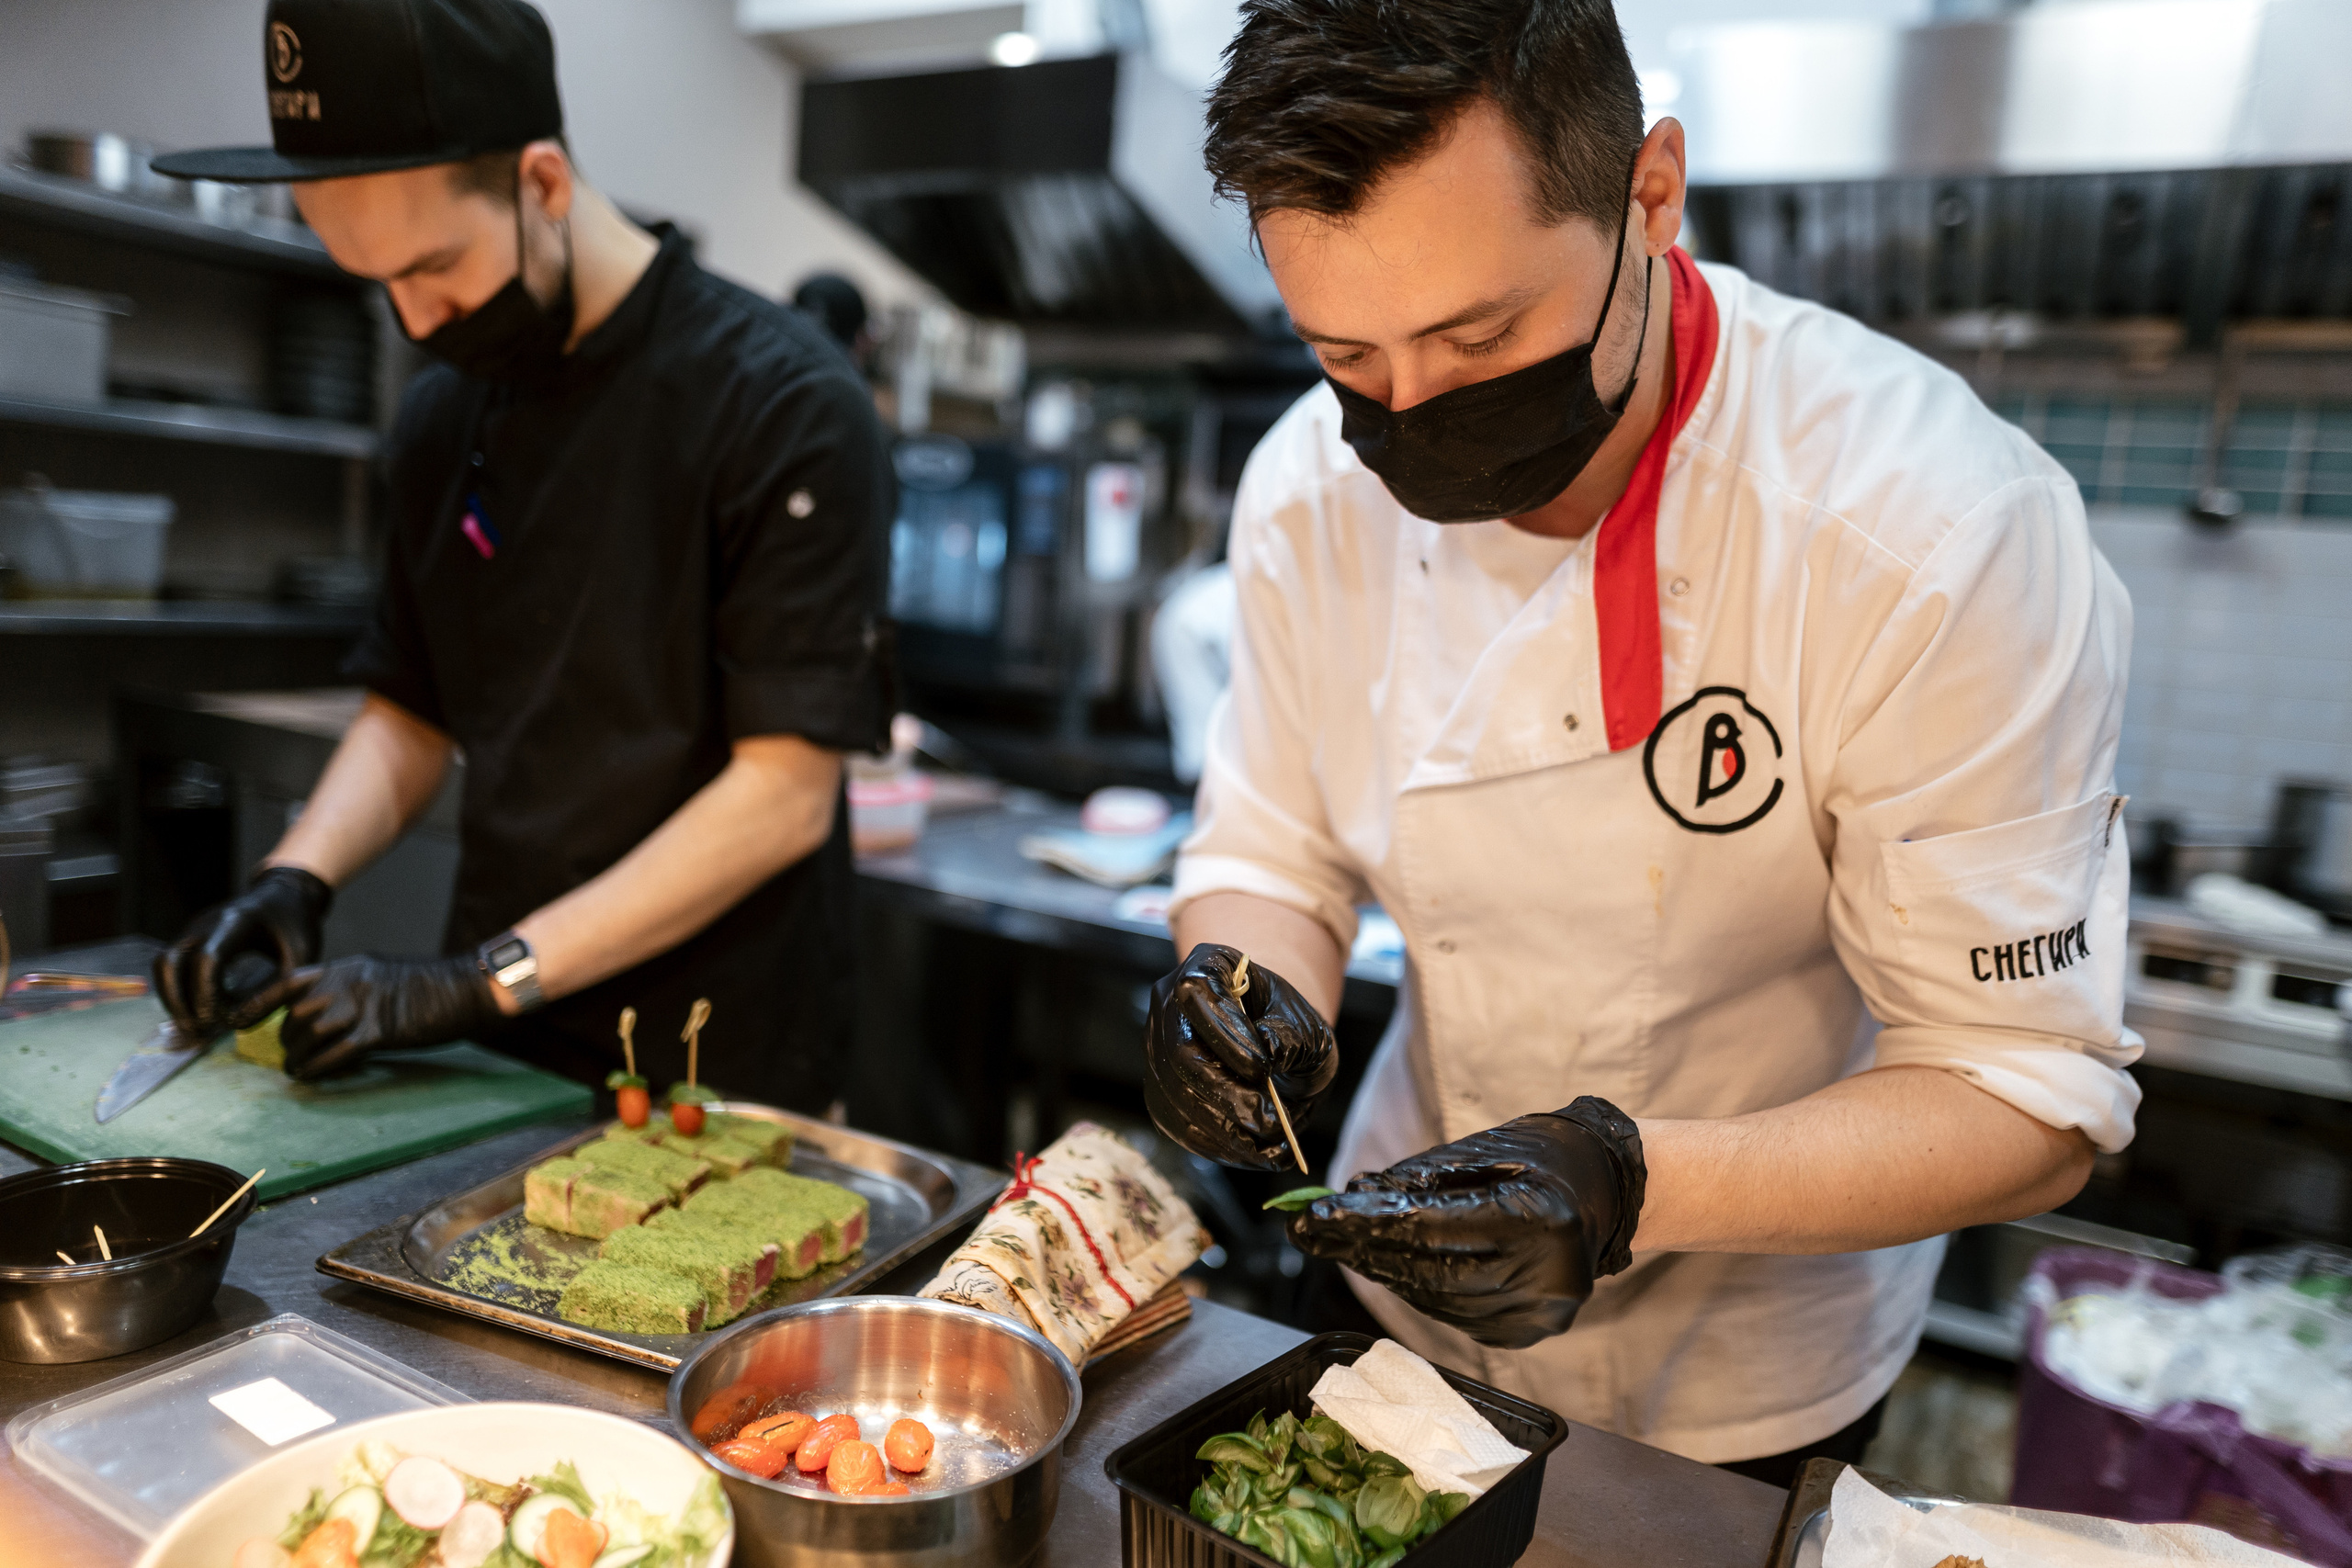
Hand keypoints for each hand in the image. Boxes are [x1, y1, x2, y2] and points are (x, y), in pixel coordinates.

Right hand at [153, 866, 333, 1034]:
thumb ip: (278, 990)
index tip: (215, 1020)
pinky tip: (195, 1013)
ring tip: (193, 1028)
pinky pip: (169, 966)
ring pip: (163, 965)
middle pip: (171, 962)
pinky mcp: (189, 938)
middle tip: (196, 1032)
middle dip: (178, 1001)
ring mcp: (193, 928)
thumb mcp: (303, 957)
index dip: (205, 993)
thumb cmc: (297, 926)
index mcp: (237, 921)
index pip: (207, 958)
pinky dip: (175, 991)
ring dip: (171, 998)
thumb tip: (238, 1022)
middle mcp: (205, 922)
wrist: (285, 895)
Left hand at [269, 954, 500, 1080]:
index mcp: (349, 967)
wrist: (468, 987)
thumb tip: (326, 1015)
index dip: (259, 1002)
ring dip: (297, 1057)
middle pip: (297, 1015)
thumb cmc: (433, 985)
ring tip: (296, 1070)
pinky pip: (336, 1054)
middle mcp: (349, 982)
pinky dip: (318, 1068)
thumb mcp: (384, 975)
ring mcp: (364, 1006)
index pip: (289, 981)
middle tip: (289, 1054)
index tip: (238, 1020)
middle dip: (286, 1039)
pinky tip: (312, 1076)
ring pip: (311, 1035)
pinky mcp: (380, 1031)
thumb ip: (353, 989)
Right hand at [1143, 942, 1337, 1169]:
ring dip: (1225, 1128)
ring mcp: (1158, 1050)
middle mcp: (1169, 1005)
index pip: (1198, 995)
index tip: (1263, 1068)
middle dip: (1226, 1093)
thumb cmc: (1290, 1025)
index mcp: (1206, 966)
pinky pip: (1178, 1125)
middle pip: (1179, 1053)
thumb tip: (1268, 1051)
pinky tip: (1255, 1154)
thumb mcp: (1305, 1021)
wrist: (1276, 1043)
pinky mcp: (1161, 1093)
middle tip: (1271, 1121)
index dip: (1226, 1034)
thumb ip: (1290, 1033)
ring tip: (1273, 1147)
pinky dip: (1218, 1146)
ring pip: (1175, 1095)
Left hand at [1288, 1098, 1646, 1348]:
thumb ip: (1418, 1179)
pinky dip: (1415, 1289)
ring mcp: (1540, 1312)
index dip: (1367, 1225)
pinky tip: (1387, 1264)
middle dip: (1361, 1250)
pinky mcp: (1528, 1332)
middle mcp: (1545, 1276)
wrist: (1610, 1189)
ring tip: (1341, 1242)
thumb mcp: (1484, 1150)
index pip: (1431, 1227)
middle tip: (1310, 1231)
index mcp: (1539, 1218)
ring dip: (1382, 1271)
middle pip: (1427, 1271)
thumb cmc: (1545, 1156)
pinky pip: (1453, 1315)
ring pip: (1434, 1300)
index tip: (1314, 1217)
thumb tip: (1352, 1199)